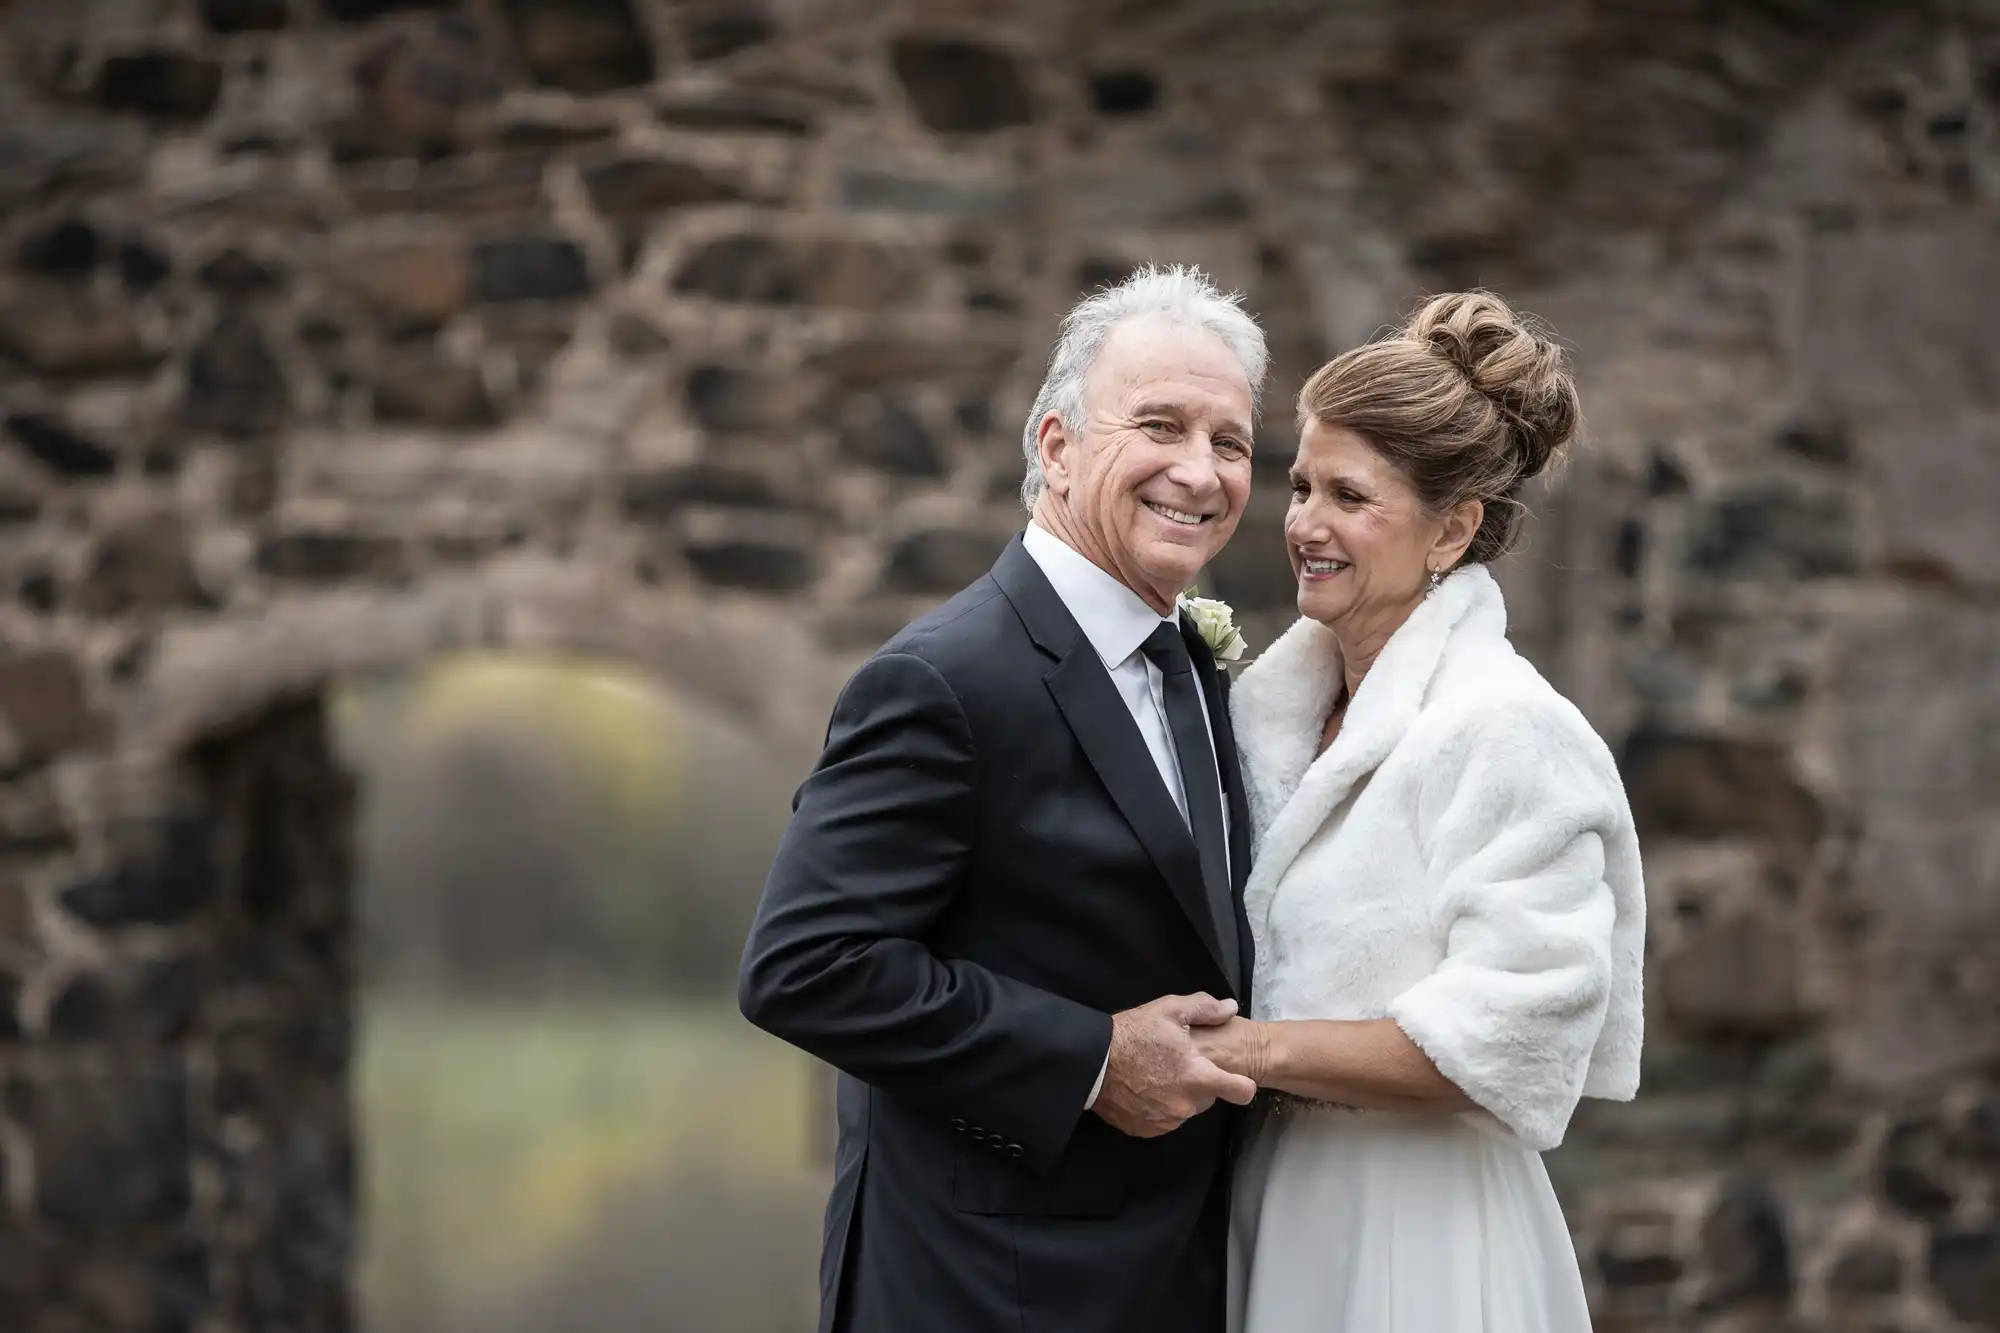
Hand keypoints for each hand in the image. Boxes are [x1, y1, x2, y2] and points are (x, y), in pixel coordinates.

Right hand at [1092, 993, 1258, 1138]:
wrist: (1092, 1062)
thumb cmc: (1134, 1033)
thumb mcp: (1169, 1010)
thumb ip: (1205, 1009)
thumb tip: (1231, 1008)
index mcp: (1198, 1077)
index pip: (1240, 1092)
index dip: (1241, 1084)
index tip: (1236, 1080)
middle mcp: (1186, 1105)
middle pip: (1208, 1098)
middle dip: (1199, 1083)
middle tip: (1177, 1064)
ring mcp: (1166, 1121)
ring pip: (1185, 1109)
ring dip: (1179, 1096)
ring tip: (1157, 1075)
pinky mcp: (1147, 1130)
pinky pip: (1164, 1120)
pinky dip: (1159, 1108)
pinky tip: (1144, 1089)